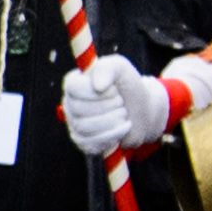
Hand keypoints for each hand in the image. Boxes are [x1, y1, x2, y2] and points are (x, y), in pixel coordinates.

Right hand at [58, 56, 177, 156]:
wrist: (141, 112)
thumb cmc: (127, 87)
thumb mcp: (121, 69)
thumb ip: (108, 68)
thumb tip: (98, 86)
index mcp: (74, 83)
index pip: (73, 87)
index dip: (96, 91)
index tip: (114, 89)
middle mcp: (70, 104)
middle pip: (79, 109)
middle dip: (108, 106)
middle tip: (121, 102)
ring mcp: (75, 124)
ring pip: (85, 127)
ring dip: (113, 120)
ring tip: (123, 114)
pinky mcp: (84, 142)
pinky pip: (92, 143)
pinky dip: (113, 135)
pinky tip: (122, 128)